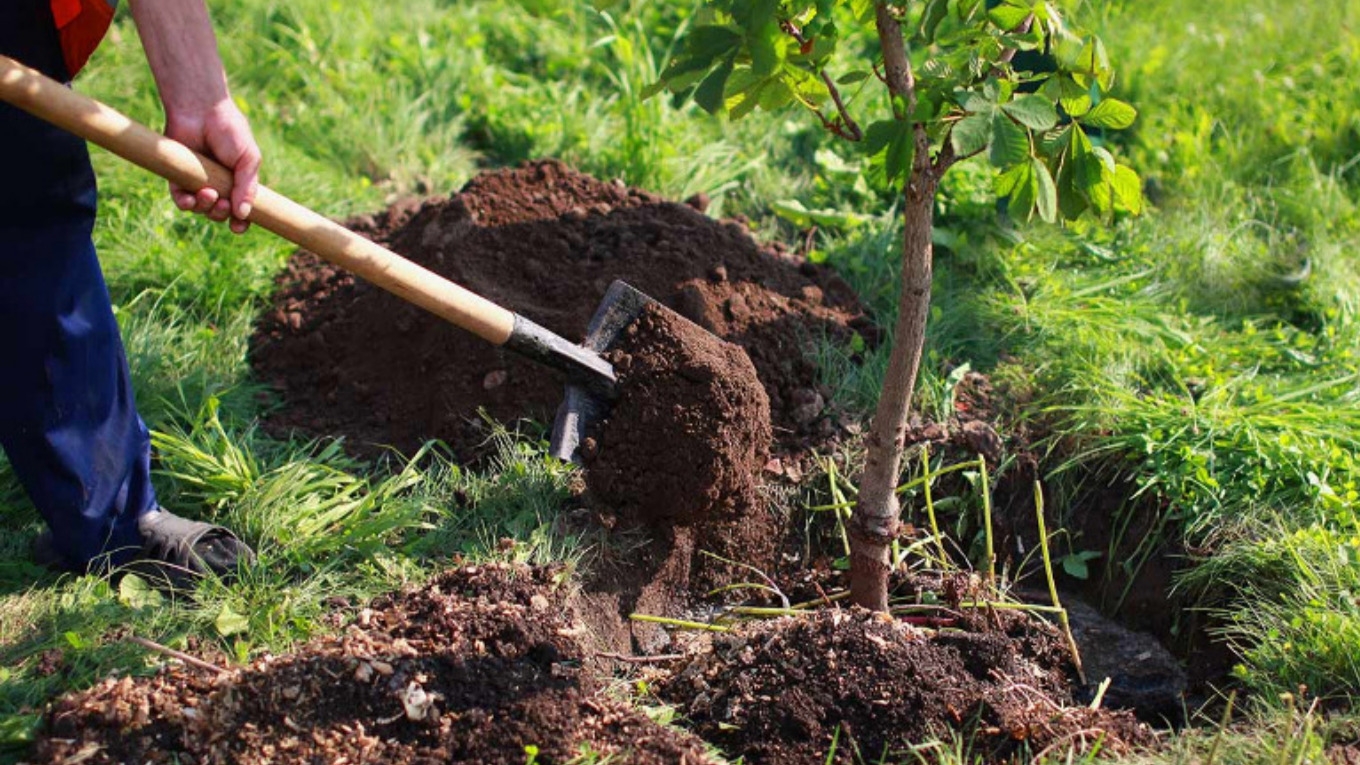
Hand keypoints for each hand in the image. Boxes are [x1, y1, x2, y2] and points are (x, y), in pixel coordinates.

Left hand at [164, 99, 260, 233]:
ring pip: (200, 209)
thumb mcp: (248, 160)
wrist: (201, 111)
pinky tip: (190, 199)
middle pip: (219, 214)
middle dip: (221, 214)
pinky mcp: (177, 178)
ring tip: (207, 194)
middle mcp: (218, 185)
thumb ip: (247, 187)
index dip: (241, 222)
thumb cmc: (229, 131)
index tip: (239, 227)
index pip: (240, 210)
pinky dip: (185, 204)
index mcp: (237, 182)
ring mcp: (197, 182)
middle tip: (222, 203)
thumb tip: (244, 215)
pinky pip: (180, 200)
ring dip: (205, 208)